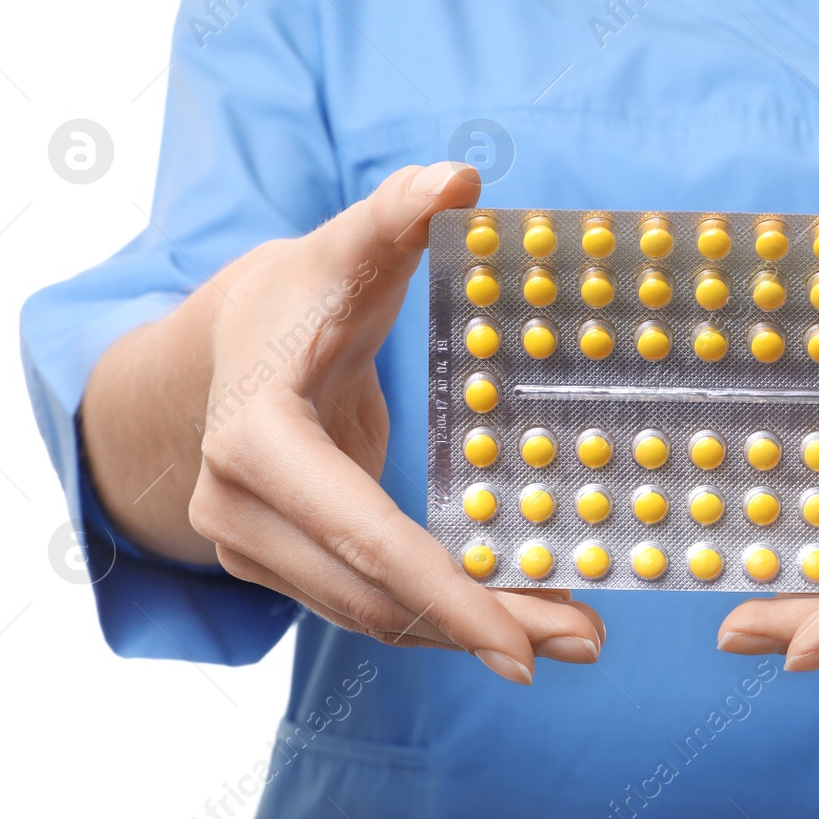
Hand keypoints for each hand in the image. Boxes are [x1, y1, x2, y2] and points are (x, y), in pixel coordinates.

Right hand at [188, 162, 603, 683]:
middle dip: (482, 625)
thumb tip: (459, 174)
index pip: (366, 536)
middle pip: (377, 594)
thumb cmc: (305, 289)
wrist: (234, 339)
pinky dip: (438, 616)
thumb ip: (399, 214)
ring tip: (569, 638)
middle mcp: (237, 509)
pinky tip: (512, 616)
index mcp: (255, 440)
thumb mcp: (349, 248)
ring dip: (468, 634)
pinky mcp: (274, 562)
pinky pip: (364, 603)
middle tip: (583, 644)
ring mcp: (249, 545)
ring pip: (371, 615)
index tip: (526, 643)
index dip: (450, 593)